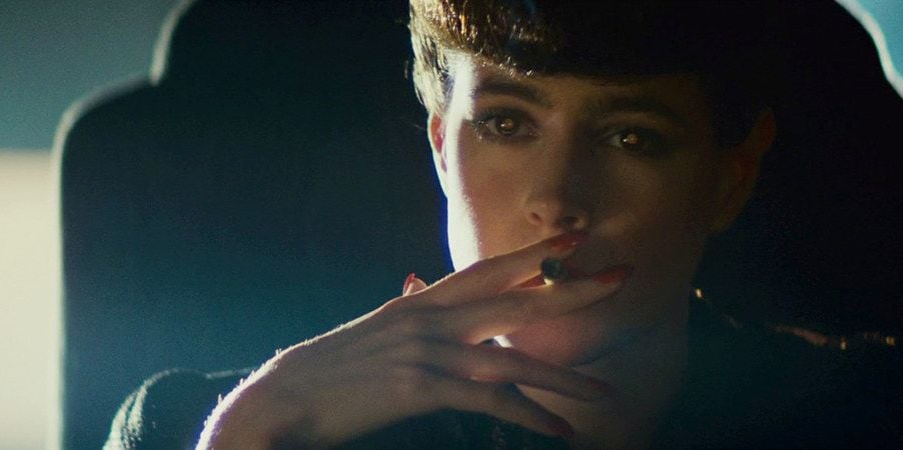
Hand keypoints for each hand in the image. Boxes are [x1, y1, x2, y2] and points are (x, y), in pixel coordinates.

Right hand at [196, 234, 622, 448]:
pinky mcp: (418, 388)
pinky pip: (487, 400)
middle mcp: (427, 317)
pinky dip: (527, 414)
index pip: (485, 270)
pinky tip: (558, 427)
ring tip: (604, 391)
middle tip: (620, 276)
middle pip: (513, 298)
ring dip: (562, 374)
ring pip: (509, 355)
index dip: (533, 255)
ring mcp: (424, 351)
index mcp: (419, 303)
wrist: (282, 397)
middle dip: (571, 288)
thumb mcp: (374, 332)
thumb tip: (420, 287)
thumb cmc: (329, 371)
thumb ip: (408, 310)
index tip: (574, 241)